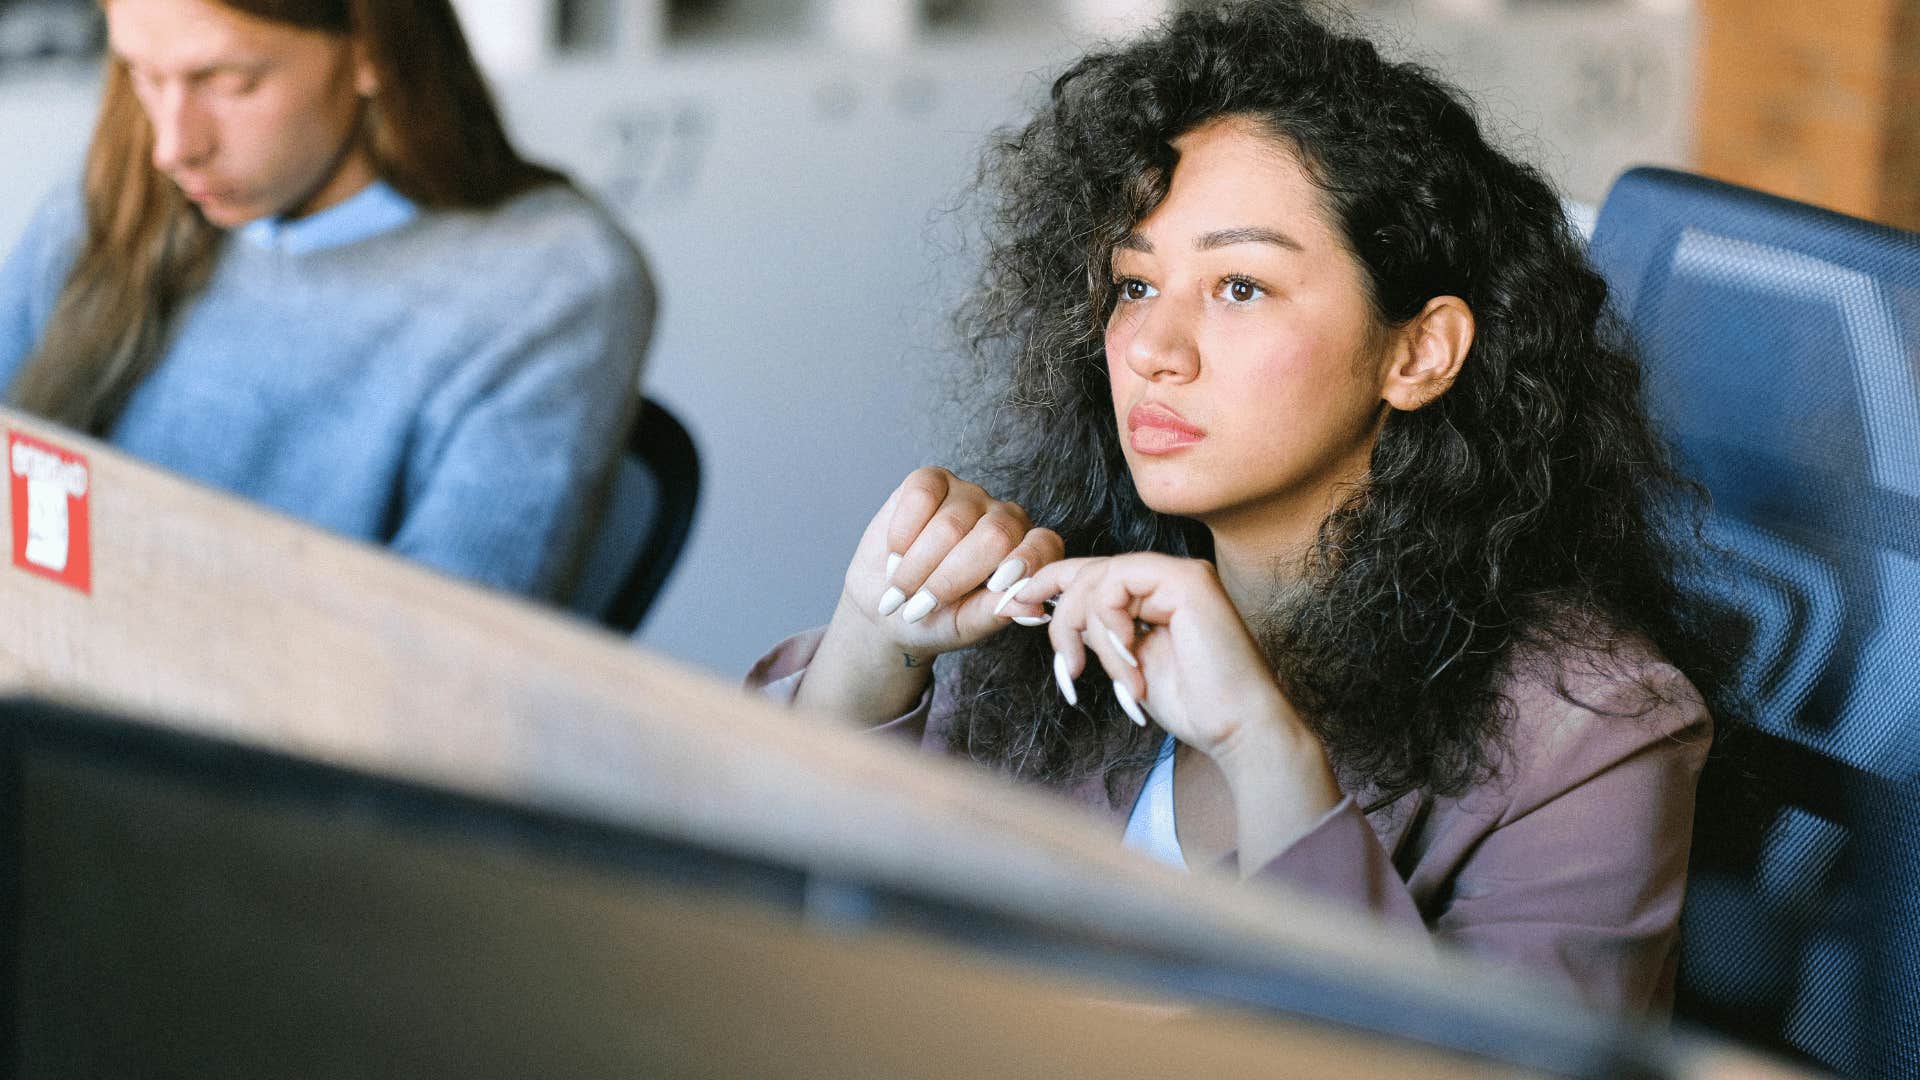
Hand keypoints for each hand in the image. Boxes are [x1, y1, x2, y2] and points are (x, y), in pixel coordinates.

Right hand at [797, 468, 1062, 722]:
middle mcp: (1004, 519)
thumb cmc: (935, 618)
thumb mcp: (967, 625)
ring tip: (901, 589)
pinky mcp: (932, 480)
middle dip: (950, 578)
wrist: (887, 603)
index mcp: (1026, 555)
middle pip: (995, 536)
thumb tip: (1033, 609)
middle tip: (919, 608)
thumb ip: (997, 612)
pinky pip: (921, 496)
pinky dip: (903, 533)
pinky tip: (896, 554)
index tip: (995, 587)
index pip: (1043, 545)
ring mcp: (968, 496)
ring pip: (951, 524)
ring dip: (918, 565)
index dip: (1024, 563)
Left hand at [1015, 554, 1343, 866]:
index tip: (1011, 608)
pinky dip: (1108, 627)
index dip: (1044, 585)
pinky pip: (1118, 586)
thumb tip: (1049, 610)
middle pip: (1085, 571)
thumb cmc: (1192, 705)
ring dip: (1084, 632)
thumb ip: (1097, 633)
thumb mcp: (1126, 663)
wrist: (1237, 729)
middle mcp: (1166, 575)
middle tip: (1057, 659)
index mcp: (1153, 593)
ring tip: (1096, 675)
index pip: (1089, 574)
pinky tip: (1127, 662)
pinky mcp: (1186, 580)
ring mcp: (1178, 573)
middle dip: (1056, 614)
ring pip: (1096, 579)